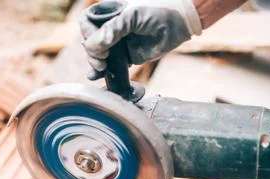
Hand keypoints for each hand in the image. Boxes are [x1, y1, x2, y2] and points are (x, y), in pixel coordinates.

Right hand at [79, 0, 201, 79]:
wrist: (181, 22)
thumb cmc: (158, 11)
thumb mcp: (133, 17)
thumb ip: (112, 30)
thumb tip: (92, 47)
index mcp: (111, 12)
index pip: (87, 23)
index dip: (89, 35)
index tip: (99, 46)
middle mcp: (112, 27)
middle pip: (91, 41)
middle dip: (93, 52)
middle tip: (102, 62)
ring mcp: (120, 42)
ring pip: (99, 54)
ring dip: (95, 64)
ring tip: (99, 71)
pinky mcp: (128, 55)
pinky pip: (112, 64)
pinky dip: (105, 72)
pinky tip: (98, 76)